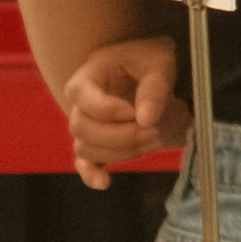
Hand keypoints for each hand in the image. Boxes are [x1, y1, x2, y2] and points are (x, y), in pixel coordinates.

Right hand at [54, 37, 182, 187]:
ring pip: (86, 148)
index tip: (135, 112)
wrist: (156, 72)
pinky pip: (84, 163)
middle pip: (80, 127)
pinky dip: (92, 175)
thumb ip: (155, 86)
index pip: (80, 94)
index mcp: (89, 74)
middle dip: (120, 134)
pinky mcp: (97, 143)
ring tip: (154, 139)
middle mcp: (81, 102)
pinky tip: (105, 182)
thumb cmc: (154, 59)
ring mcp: (87, 124)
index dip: (107, 109)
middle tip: (154, 129)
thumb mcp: (160, 61)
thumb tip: (146, 119)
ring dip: (121, 151)